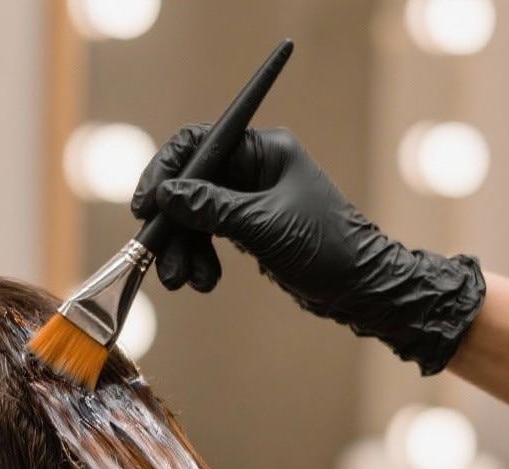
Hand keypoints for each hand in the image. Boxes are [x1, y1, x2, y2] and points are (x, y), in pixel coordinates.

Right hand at [130, 125, 486, 373]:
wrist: (361, 287)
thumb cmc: (326, 246)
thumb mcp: (265, 226)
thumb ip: (213, 208)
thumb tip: (168, 195)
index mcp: (264, 149)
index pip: (199, 142)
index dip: (167, 169)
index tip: (147, 204)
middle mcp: (254, 167)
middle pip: (191, 183)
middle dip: (173, 223)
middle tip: (157, 256)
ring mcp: (249, 198)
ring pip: (196, 215)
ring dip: (183, 248)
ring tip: (180, 281)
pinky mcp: (248, 227)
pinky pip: (208, 236)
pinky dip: (200, 258)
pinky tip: (203, 282)